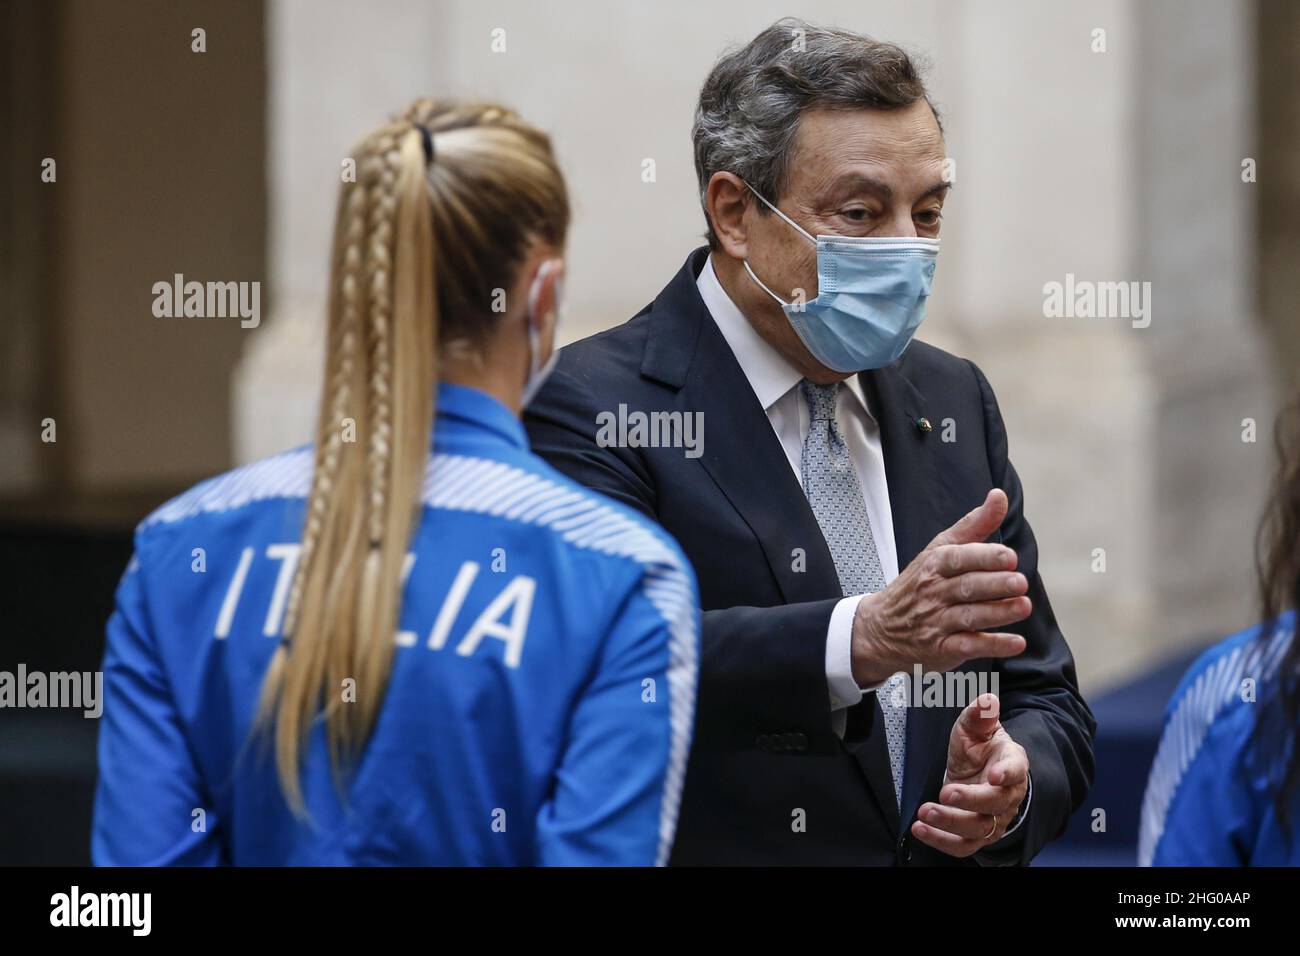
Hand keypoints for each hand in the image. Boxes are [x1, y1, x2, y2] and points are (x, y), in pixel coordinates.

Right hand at [851, 488, 1029, 685]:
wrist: (880, 627)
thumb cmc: (919, 583)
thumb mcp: (939, 549)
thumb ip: (974, 525)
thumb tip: (999, 496)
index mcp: (933, 564)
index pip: (958, 558)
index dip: (984, 557)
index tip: (1009, 557)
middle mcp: (933, 592)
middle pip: (966, 587)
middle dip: (994, 584)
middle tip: (1020, 581)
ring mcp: (936, 622)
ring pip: (969, 616)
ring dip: (998, 613)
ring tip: (1024, 606)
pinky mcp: (941, 648)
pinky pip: (969, 647)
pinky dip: (993, 645)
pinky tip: (1016, 642)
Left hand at [911, 693, 1029, 857]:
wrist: (976, 772)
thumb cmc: (978, 748)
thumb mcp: (974, 727)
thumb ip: (979, 716)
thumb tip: (987, 699)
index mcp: (1012, 763)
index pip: (1016, 770)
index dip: (1008, 773)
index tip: (994, 774)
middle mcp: (1007, 795)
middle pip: (995, 804)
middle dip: (970, 801)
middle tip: (945, 792)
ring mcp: (994, 818)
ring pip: (978, 829)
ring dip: (950, 823)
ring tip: (925, 813)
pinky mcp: (977, 835)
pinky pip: (962, 845)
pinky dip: (941, 840)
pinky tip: (920, 829)